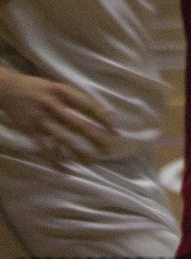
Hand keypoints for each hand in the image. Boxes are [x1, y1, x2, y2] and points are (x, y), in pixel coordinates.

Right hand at [0, 69, 115, 164]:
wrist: (10, 90)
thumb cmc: (40, 89)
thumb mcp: (59, 88)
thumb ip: (77, 99)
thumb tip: (103, 112)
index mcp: (62, 91)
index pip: (86, 105)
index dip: (101, 118)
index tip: (113, 129)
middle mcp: (52, 105)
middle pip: (77, 124)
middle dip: (93, 138)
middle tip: (107, 150)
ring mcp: (41, 119)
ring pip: (62, 139)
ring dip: (77, 152)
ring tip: (90, 162)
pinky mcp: (30, 132)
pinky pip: (44, 150)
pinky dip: (55, 161)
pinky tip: (65, 170)